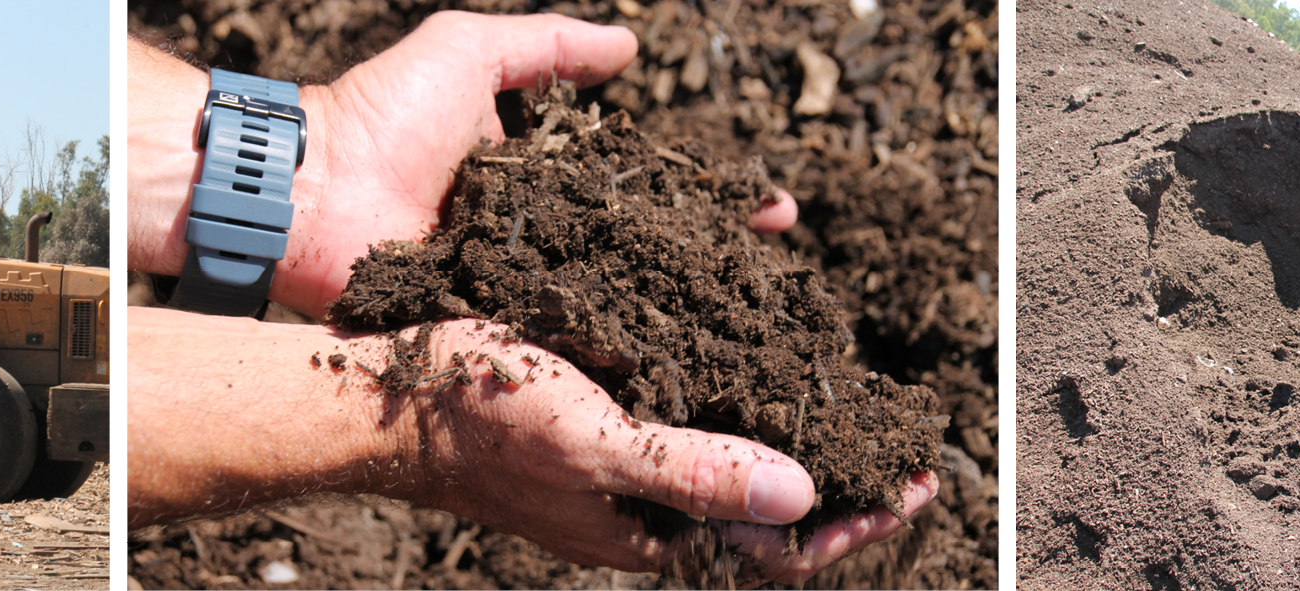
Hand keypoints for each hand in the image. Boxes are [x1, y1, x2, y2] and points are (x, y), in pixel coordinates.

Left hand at [130, 13, 797, 316]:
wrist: (307, 189)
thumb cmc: (376, 114)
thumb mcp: (468, 52)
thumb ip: (546, 47)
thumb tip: (629, 47)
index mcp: (538, 187)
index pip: (644, 196)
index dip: (708, 204)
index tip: (771, 211)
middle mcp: (536, 245)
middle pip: (642, 262)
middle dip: (713, 271)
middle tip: (774, 280)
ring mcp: (513, 295)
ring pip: (610, 312)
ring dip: (677, 325)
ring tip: (747, 338)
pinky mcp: (484, 334)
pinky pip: (554, 349)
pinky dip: (608, 363)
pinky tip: (672, 381)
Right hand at [375, 320, 923, 584]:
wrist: (379, 398)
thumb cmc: (481, 418)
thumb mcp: (597, 442)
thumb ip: (695, 471)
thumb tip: (805, 496)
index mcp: (652, 532)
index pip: (780, 548)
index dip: (858, 520)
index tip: (920, 483)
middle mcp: (646, 508)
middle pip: (767, 510)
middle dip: (842, 481)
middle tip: (907, 447)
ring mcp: (622, 468)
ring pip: (731, 462)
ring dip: (795, 437)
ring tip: (851, 406)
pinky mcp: (600, 423)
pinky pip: (689, 417)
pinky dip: (739, 396)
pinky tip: (760, 355)